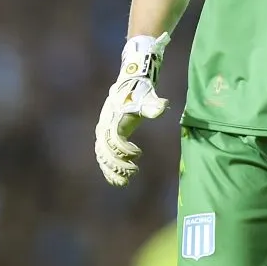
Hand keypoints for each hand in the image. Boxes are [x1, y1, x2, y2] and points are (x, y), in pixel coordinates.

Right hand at [95, 32, 170, 186]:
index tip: (139, 154)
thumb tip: (164, 106)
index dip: (124, 149)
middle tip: (133, 173)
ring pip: (102, 156)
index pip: (114, 139)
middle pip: (105, 151)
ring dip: (112, 170)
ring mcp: (103, 132)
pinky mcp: (106, 136)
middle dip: (117, 165)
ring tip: (125, 182)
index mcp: (113, 119)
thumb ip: (153, 105)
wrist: (130, 83)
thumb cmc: (140, 92)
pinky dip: (109, 168)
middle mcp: (104, 127)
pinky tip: (118, 180)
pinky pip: (103, 156)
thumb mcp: (147, 97)